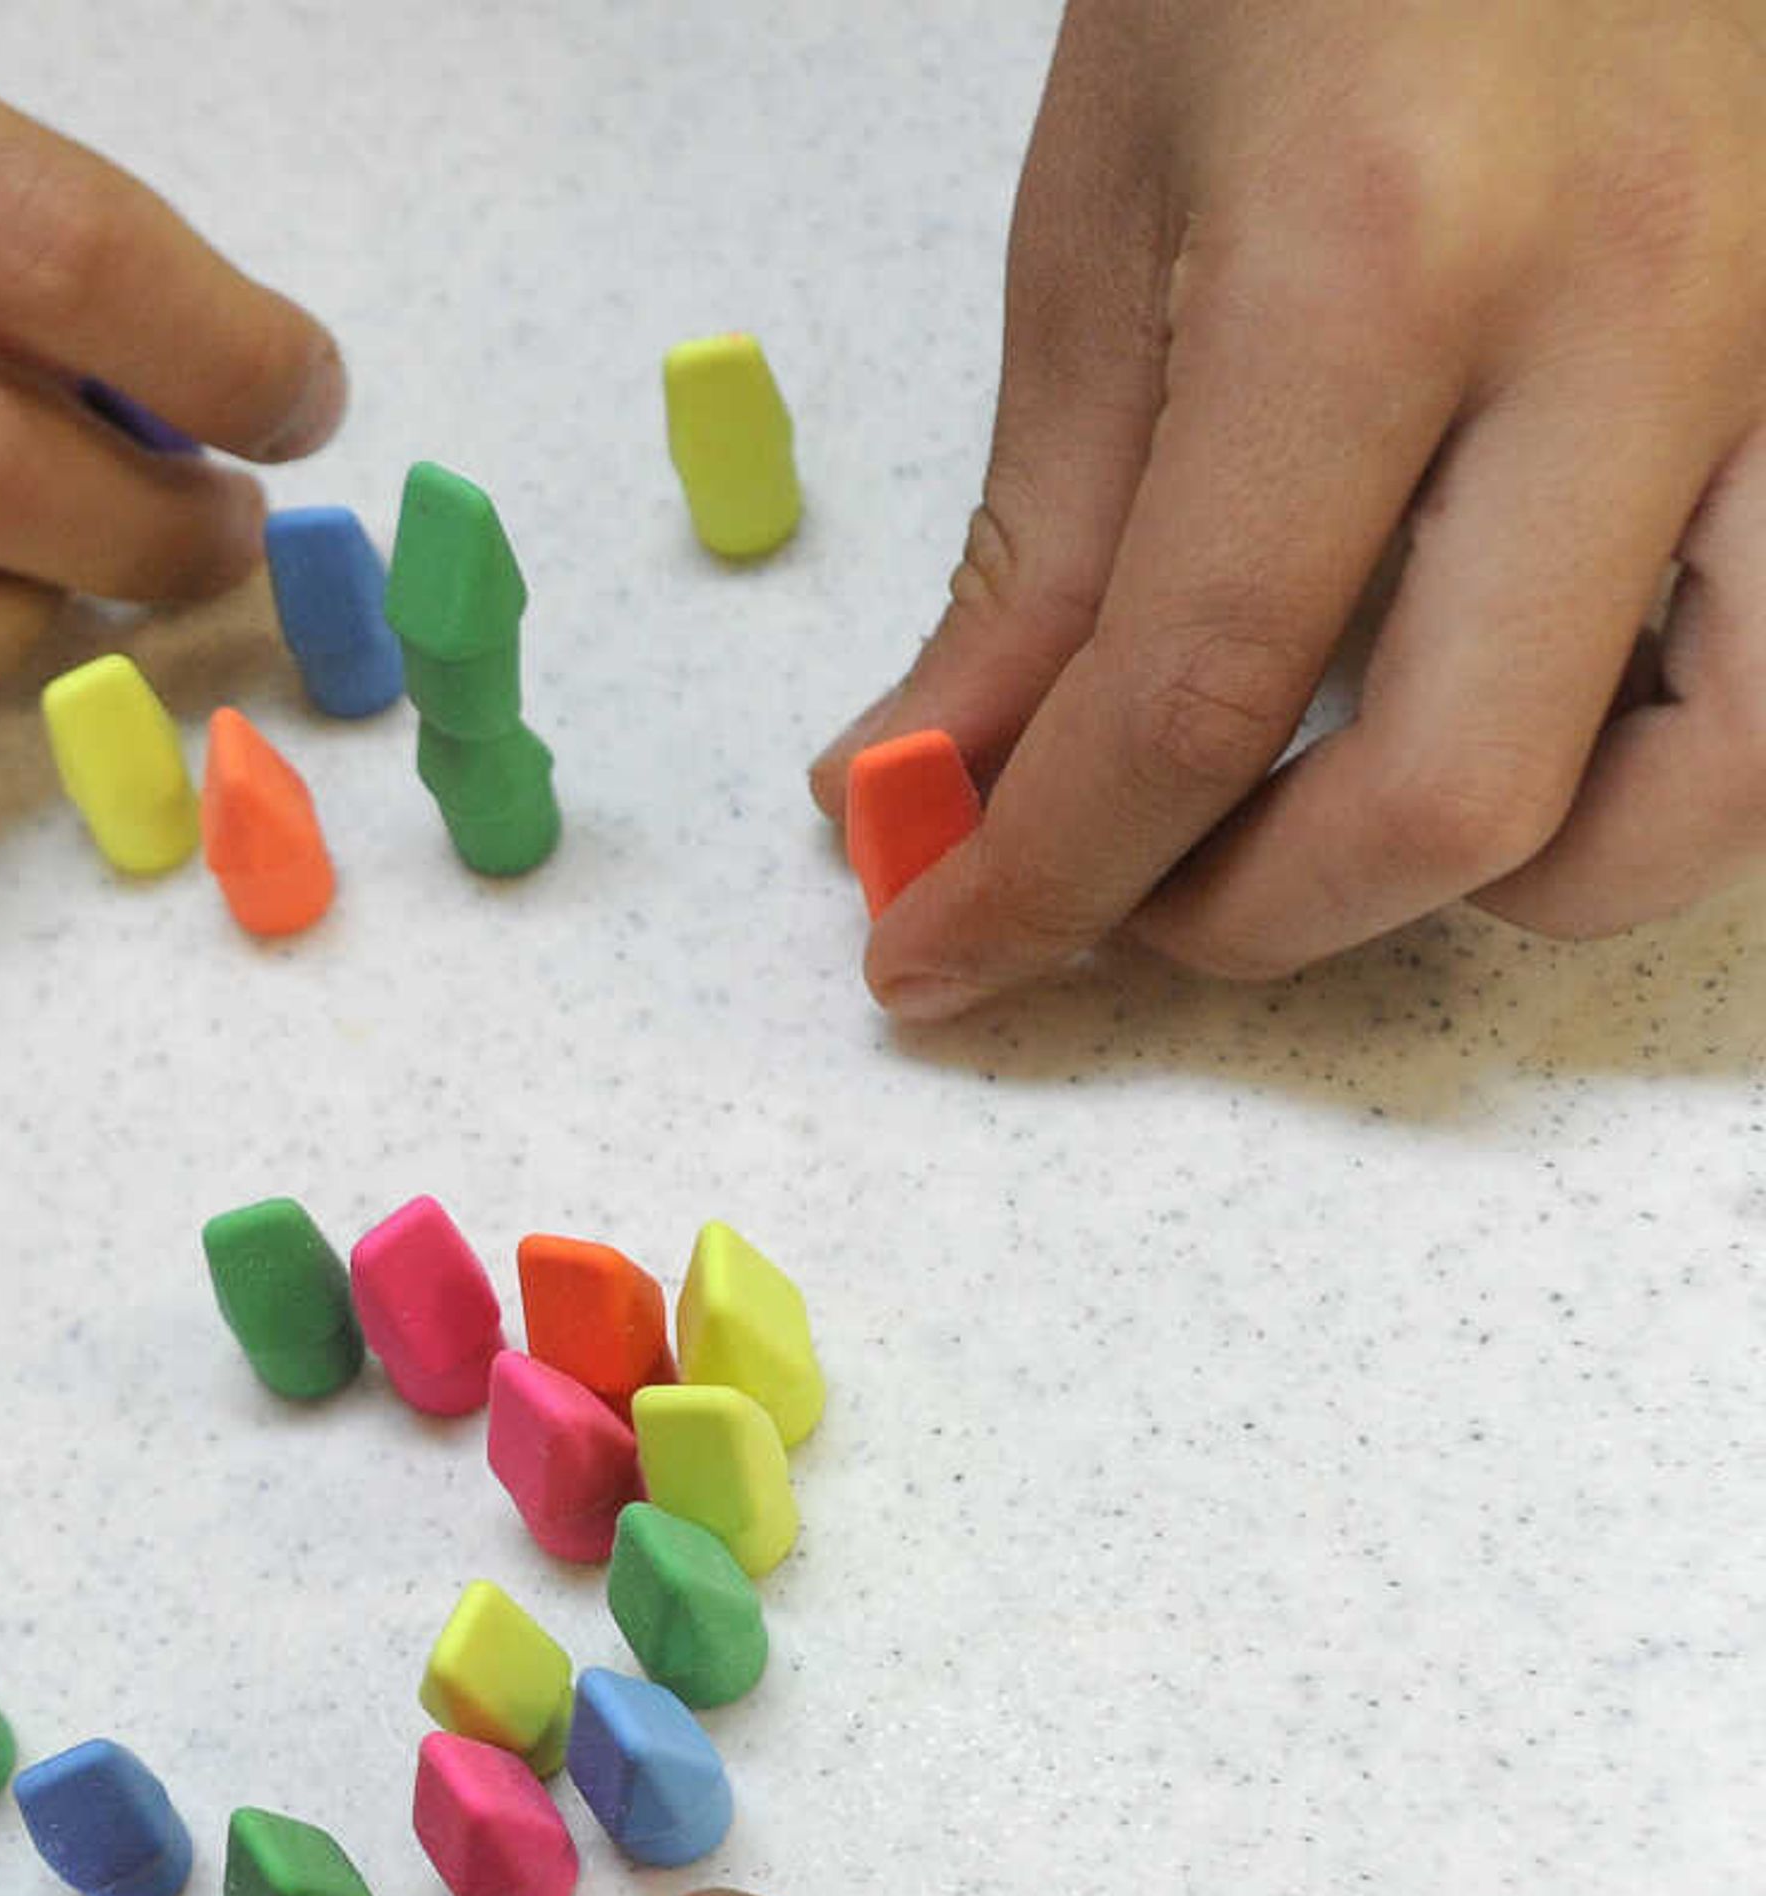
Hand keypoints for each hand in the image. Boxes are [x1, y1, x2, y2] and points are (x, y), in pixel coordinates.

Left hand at [811, 0, 1765, 1014]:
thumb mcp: (1109, 216)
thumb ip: (1039, 544)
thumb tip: (929, 779)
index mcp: (1380, 267)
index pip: (1186, 702)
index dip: (1037, 882)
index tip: (935, 957)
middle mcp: (1635, 327)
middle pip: (1453, 801)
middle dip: (1241, 921)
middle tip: (1113, 896)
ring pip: (1700, 800)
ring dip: (1480, 882)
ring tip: (1314, 820)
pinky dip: (1648, 774)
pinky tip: (1499, 720)